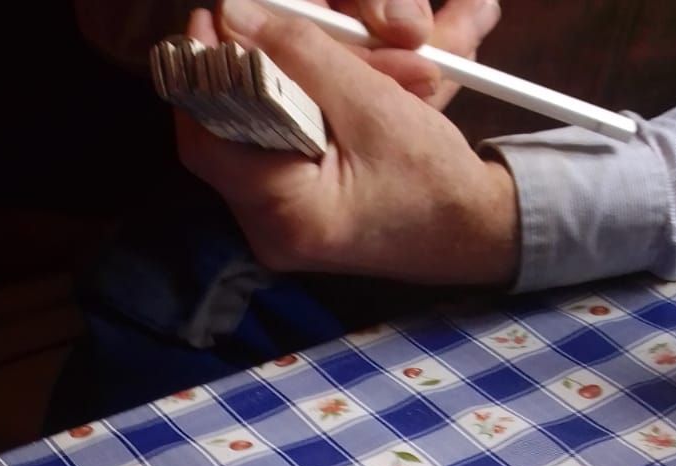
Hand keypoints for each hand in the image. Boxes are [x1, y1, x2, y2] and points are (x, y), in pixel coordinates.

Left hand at [177, 0, 518, 284]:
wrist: (473, 232)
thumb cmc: (434, 179)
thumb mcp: (372, 104)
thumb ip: (301, 55)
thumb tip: (235, 15)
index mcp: (289, 216)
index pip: (207, 138)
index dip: (202, 73)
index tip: (211, 20)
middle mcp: (271, 234)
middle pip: (221, 136)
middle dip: (241, 75)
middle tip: (257, 26)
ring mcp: (280, 229)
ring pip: (247, 139)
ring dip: (271, 90)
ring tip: (313, 61)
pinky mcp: (293, 217)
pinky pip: (270, 153)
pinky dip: (288, 113)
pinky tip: (319, 91)